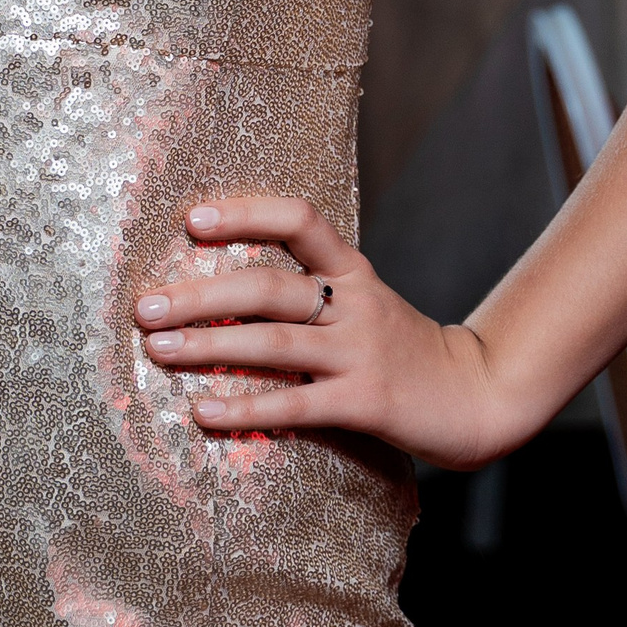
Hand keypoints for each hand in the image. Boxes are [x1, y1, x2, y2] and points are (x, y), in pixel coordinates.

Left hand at [133, 196, 518, 468]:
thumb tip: (227, 292)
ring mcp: (361, 352)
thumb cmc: (407, 350)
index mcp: (353, 270)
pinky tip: (203, 412)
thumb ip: (315, 292)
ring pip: (273, 343)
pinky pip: (294, 405)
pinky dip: (244, 409)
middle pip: (268, 286)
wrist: (480, 396)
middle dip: (200, 294)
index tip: (191, 221)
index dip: (244, 214)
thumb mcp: (367, 303)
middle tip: (146, 307)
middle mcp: (355, 303)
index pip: (298, 220)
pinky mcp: (365, 403)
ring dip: (207, 347)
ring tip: (157, 351)